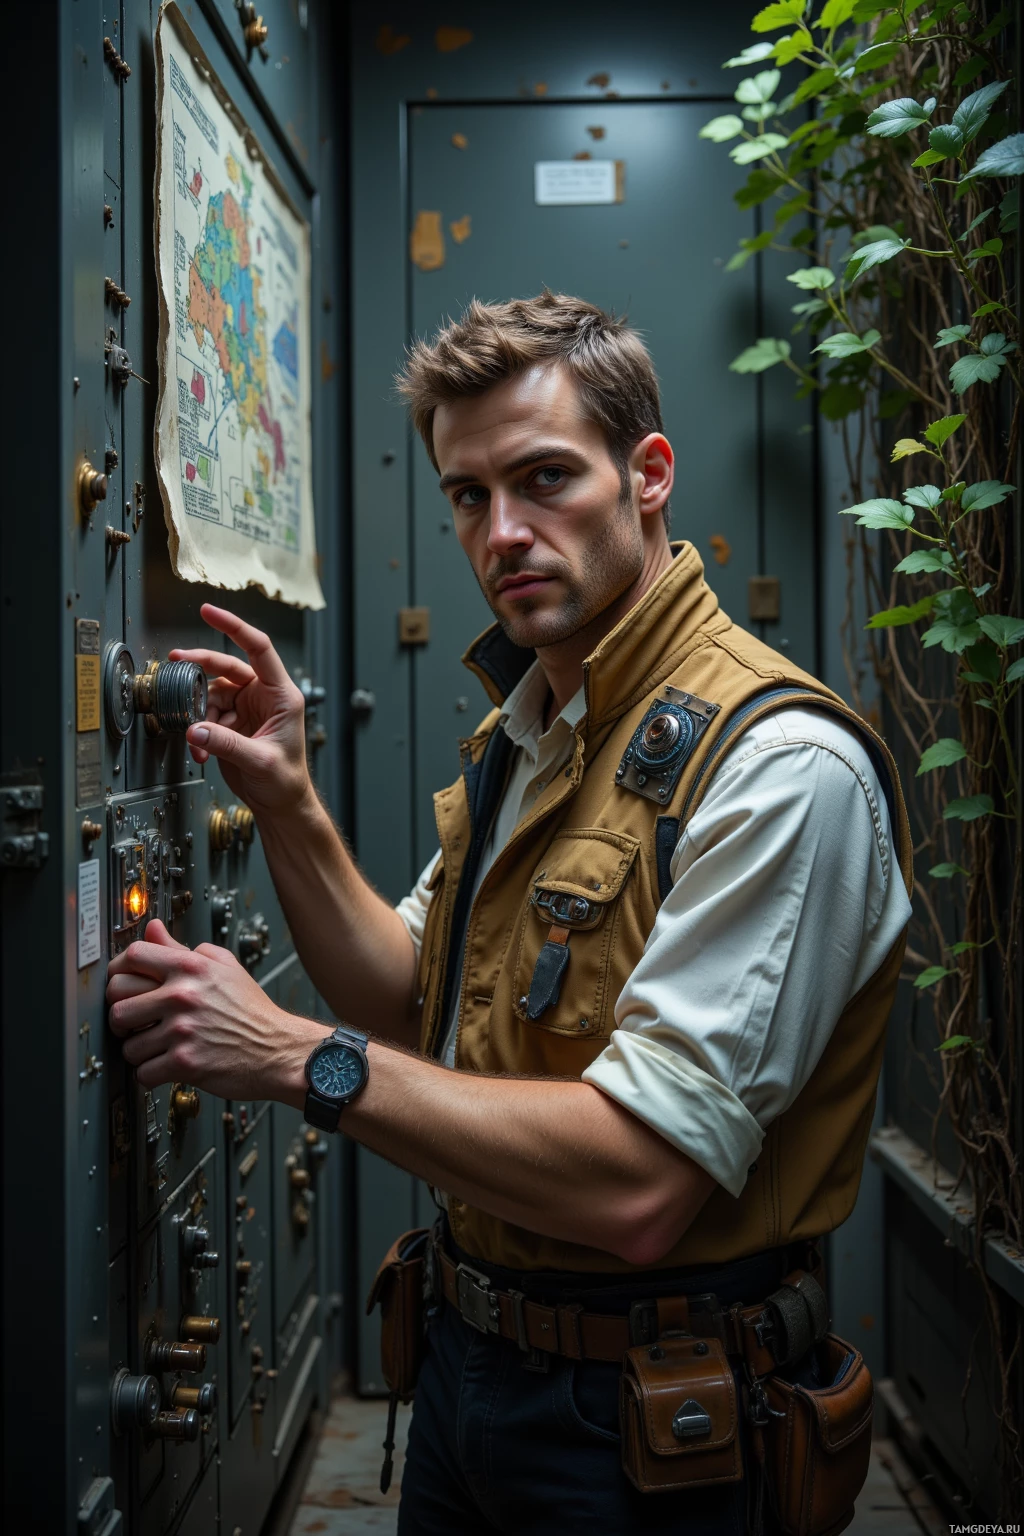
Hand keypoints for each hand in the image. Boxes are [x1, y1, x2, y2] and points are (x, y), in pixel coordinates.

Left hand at [106, 919, 325, 1100]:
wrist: (278, 1049)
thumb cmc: (251, 1011)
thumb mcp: (224, 967)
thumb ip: (184, 948)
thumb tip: (154, 930)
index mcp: (191, 968)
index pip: (133, 956)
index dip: (118, 970)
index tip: (120, 982)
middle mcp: (183, 996)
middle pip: (118, 1002)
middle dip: (121, 1016)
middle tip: (132, 1022)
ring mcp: (182, 1030)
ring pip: (128, 1044)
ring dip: (138, 1050)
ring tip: (155, 1047)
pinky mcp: (185, 1063)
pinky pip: (143, 1072)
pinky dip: (150, 1074)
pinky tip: (164, 1066)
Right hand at [169, 603, 311, 817]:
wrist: (280, 804)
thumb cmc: (285, 781)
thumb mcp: (259, 761)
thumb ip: (226, 744)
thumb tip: (196, 729)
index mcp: (281, 695)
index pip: (259, 648)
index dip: (234, 627)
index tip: (209, 611)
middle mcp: (263, 696)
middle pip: (227, 667)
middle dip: (200, 666)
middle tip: (177, 661)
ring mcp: (246, 709)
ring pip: (211, 694)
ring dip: (198, 714)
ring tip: (198, 738)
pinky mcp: (231, 724)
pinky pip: (206, 717)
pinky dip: (199, 732)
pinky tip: (202, 750)